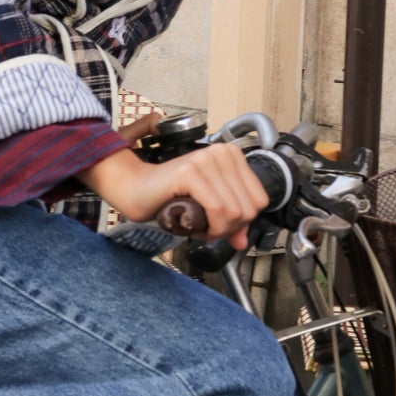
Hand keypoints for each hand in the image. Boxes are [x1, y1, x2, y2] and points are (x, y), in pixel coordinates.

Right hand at [81, 141, 268, 249]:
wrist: (134, 188)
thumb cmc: (169, 196)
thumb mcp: (208, 208)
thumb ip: (231, 223)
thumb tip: (244, 242)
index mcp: (231, 155)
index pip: (260, 200)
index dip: (243, 221)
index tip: (221, 225)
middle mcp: (222, 152)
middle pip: (249, 208)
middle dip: (230, 229)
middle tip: (208, 231)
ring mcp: (206, 160)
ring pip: (234, 211)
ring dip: (218, 230)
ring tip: (200, 228)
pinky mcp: (191, 172)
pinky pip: (217, 208)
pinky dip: (210, 226)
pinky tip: (196, 228)